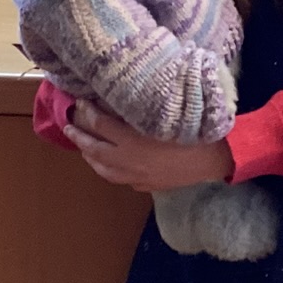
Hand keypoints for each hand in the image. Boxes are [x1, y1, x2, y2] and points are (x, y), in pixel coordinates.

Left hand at [65, 101, 234, 191]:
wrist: (213, 158)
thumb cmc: (191, 130)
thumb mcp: (163, 113)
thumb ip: (139, 107)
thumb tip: (122, 96)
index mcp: (130, 140)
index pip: (99, 124)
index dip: (86, 112)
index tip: (80, 102)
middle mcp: (127, 160)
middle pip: (93, 148)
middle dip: (78, 136)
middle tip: (69, 125)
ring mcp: (135, 176)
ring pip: (102, 169)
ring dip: (90, 156)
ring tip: (83, 148)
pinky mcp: (145, 185)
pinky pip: (119, 179)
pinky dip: (108, 170)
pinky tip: (109, 165)